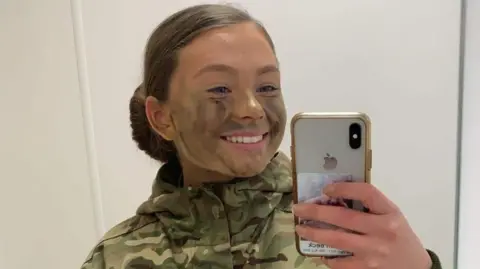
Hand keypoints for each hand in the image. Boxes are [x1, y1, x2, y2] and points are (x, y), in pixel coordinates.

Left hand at [292, 182, 431, 268]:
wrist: (416, 267)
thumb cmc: (399, 236)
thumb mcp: (391, 215)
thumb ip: (369, 206)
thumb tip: (333, 196)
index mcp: (390, 212)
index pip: (366, 193)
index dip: (344, 188)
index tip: (325, 188)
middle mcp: (383, 231)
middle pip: (344, 217)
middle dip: (316, 211)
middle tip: (298, 209)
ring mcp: (374, 252)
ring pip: (337, 240)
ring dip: (314, 233)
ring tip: (301, 229)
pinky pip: (341, 263)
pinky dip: (327, 257)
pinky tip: (318, 251)